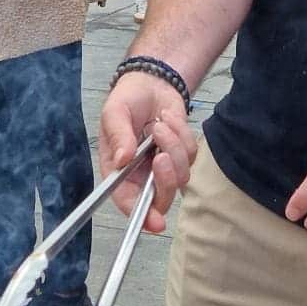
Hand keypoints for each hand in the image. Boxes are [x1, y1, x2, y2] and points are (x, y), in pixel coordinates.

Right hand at [99, 73, 197, 231]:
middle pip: (161, 197)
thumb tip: (123, 159)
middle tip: (161, 154)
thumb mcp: (115, 112)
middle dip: (166, 179)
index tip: (157, 222)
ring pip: (180, 175)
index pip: (129, 203)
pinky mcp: (183, 155)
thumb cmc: (127, 100)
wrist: (150, 83)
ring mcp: (164, 167)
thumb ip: (118, 135)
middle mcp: (142, 176)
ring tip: (159, 123)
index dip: (142, 216)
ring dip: (172, 145)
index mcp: (119, 173)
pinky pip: (191, 155)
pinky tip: (168, 119)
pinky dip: (182, 134)